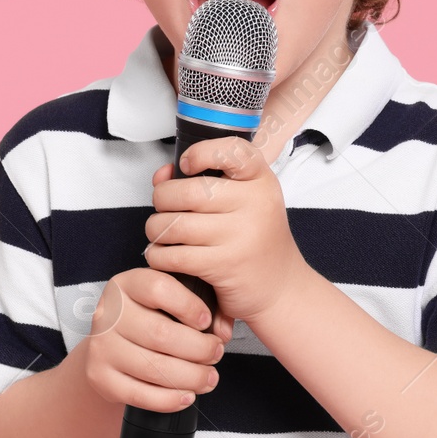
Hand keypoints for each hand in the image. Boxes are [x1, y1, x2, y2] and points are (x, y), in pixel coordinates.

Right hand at [79, 266, 230, 412]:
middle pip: (160, 333)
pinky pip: (139, 394)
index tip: (207, 321)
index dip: (189, 306)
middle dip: (198, 348)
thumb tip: (221, 330)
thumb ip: (192, 305)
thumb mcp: (163, 301)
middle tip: (216, 353)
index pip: (158, 288)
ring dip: (190, 377)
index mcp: (126, 285)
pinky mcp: (100, 377)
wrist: (110, 347)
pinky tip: (187, 395)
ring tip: (209, 378)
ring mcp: (101, 347)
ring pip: (153, 367)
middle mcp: (108, 314)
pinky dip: (169, 399)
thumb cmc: (148, 320)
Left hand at [143, 135, 312, 324]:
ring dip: (156, 229)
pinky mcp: (226, 265)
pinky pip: (174, 255)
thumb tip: (161, 175)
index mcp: (261, 180)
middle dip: (162, 199)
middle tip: (163, 208)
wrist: (280, 287)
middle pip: (188, 192)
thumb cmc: (253, 238)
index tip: (186, 165)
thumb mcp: (241, 201)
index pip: (233, 151)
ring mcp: (242, 236)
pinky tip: (164, 255)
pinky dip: (159, 256)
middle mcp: (256, 204)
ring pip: (175, 225)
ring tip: (161, 233)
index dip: (201, 153)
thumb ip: (201, 180)